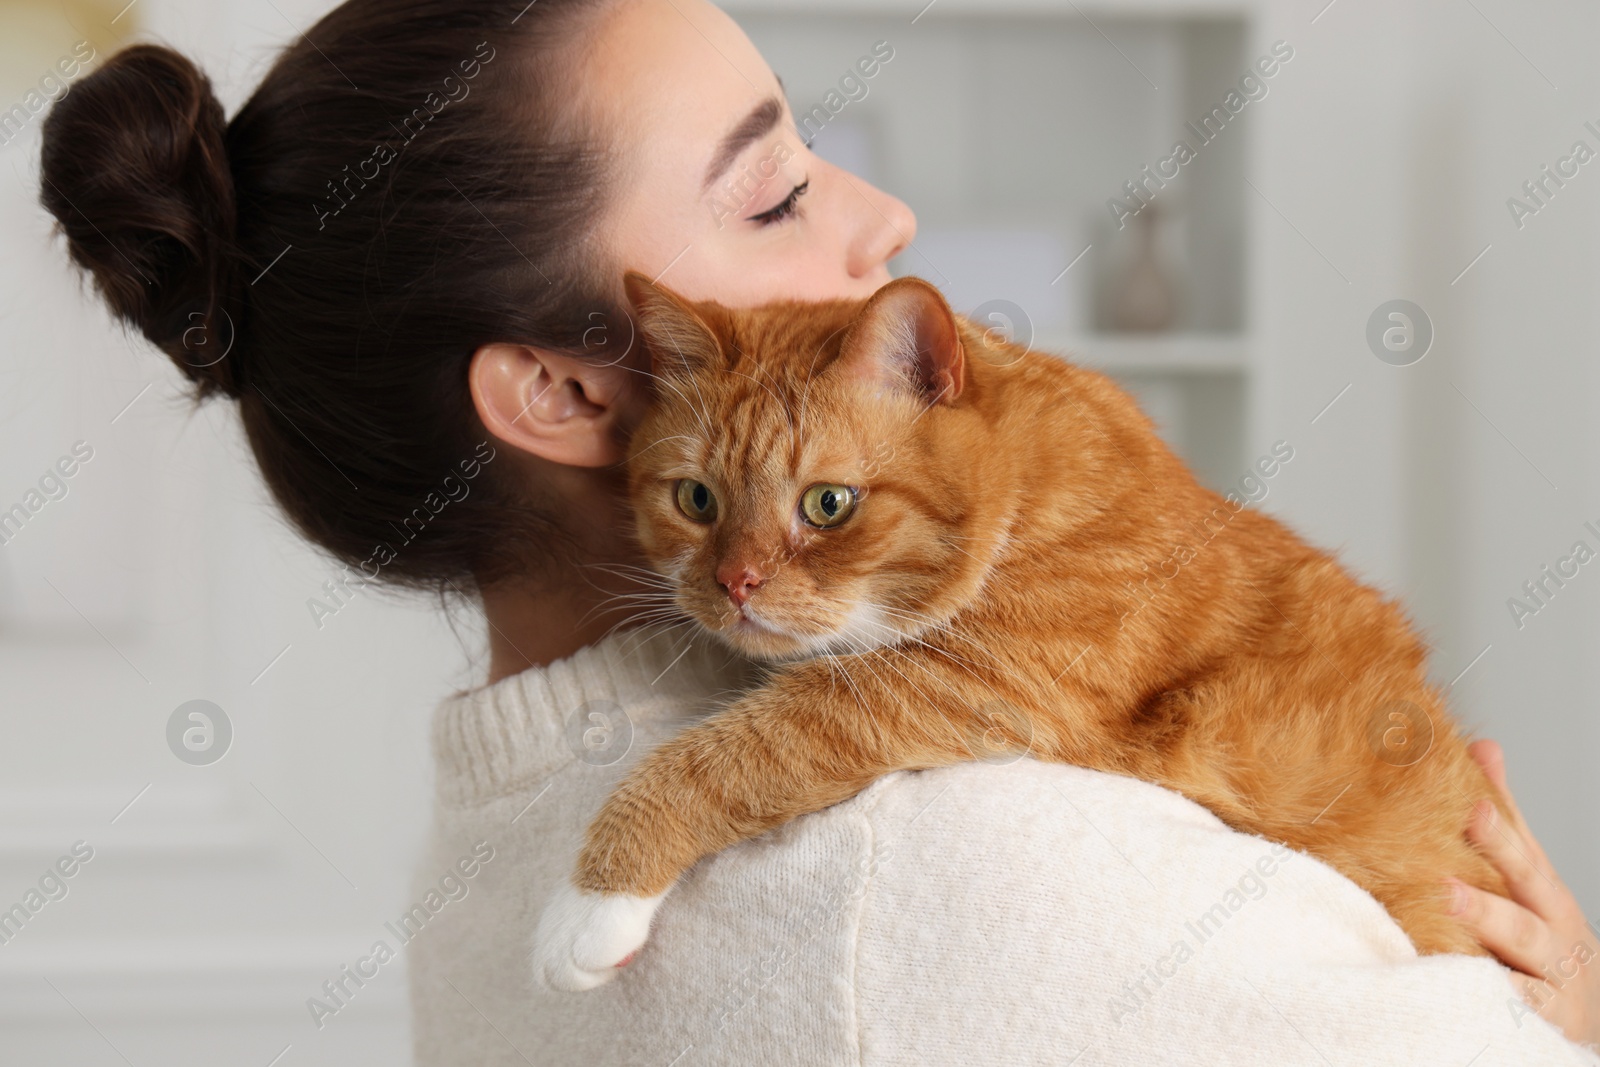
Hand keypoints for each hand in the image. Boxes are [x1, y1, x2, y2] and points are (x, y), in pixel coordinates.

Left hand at [1446, 739, 1598, 1048]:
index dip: (1501, 825)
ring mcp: (1549, 974)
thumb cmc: (1543, 936)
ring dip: (1488, 919)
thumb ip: (1505, 820)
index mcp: (1544, 892)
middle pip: (1527, 884)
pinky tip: (1462, 976)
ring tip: (1450, 896)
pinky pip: (1518, 1005)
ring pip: (1524, 945)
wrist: (1580, 1017)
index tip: (1474, 799)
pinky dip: (1496, 992)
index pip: (1522, 849)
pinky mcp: (1541, 1019)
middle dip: (1500, 856)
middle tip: (1467, 826)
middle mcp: (1553, 928)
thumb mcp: (1528, 878)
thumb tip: (1482, 745)